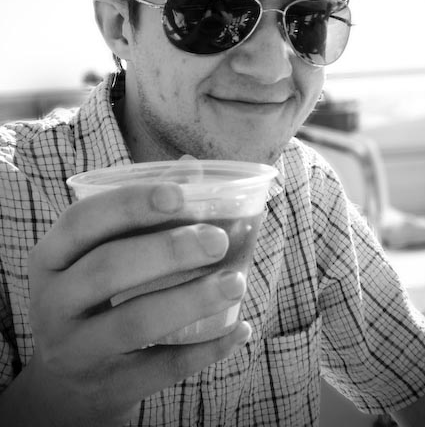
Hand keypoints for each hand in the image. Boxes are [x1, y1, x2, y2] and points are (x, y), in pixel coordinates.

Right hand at [5, 183, 250, 425]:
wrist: (69, 380)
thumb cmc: (96, 294)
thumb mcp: (100, 253)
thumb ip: (141, 212)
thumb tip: (195, 167)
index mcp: (53, 256)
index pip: (84, 221)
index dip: (131, 204)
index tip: (179, 196)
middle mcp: (54, 302)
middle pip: (109, 268)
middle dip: (169, 250)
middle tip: (219, 239)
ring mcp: (76, 349)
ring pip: (135, 322)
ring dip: (192, 299)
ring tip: (237, 281)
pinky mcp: (108, 386)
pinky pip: (162, 368)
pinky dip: (207, 349)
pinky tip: (240, 329)